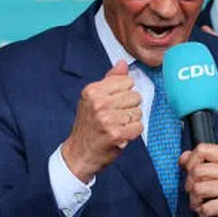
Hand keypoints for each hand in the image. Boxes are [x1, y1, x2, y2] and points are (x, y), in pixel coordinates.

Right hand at [61, 61, 142, 181]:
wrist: (79, 153)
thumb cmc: (88, 125)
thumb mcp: (93, 98)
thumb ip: (109, 80)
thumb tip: (122, 63)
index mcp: (93, 90)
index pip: (127, 81)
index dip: (124, 93)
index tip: (114, 103)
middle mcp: (99, 103)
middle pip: (135, 96)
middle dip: (129, 107)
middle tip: (116, 117)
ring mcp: (107, 119)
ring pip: (138, 112)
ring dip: (131, 121)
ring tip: (117, 126)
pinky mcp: (115, 134)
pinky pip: (138, 126)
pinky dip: (133, 132)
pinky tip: (121, 134)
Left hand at [179, 143, 217, 216]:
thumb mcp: (215, 175)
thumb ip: (199, 163)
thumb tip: (183, 157)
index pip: (203, 149)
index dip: (190, 161)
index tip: (190, 171)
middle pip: (196, 170)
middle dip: (190, 185)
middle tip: (197, 194)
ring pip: (197, 189)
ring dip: (195, 201)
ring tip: (204, 204)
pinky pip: (204, 207)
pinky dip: (203, 214)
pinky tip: (210, 213)